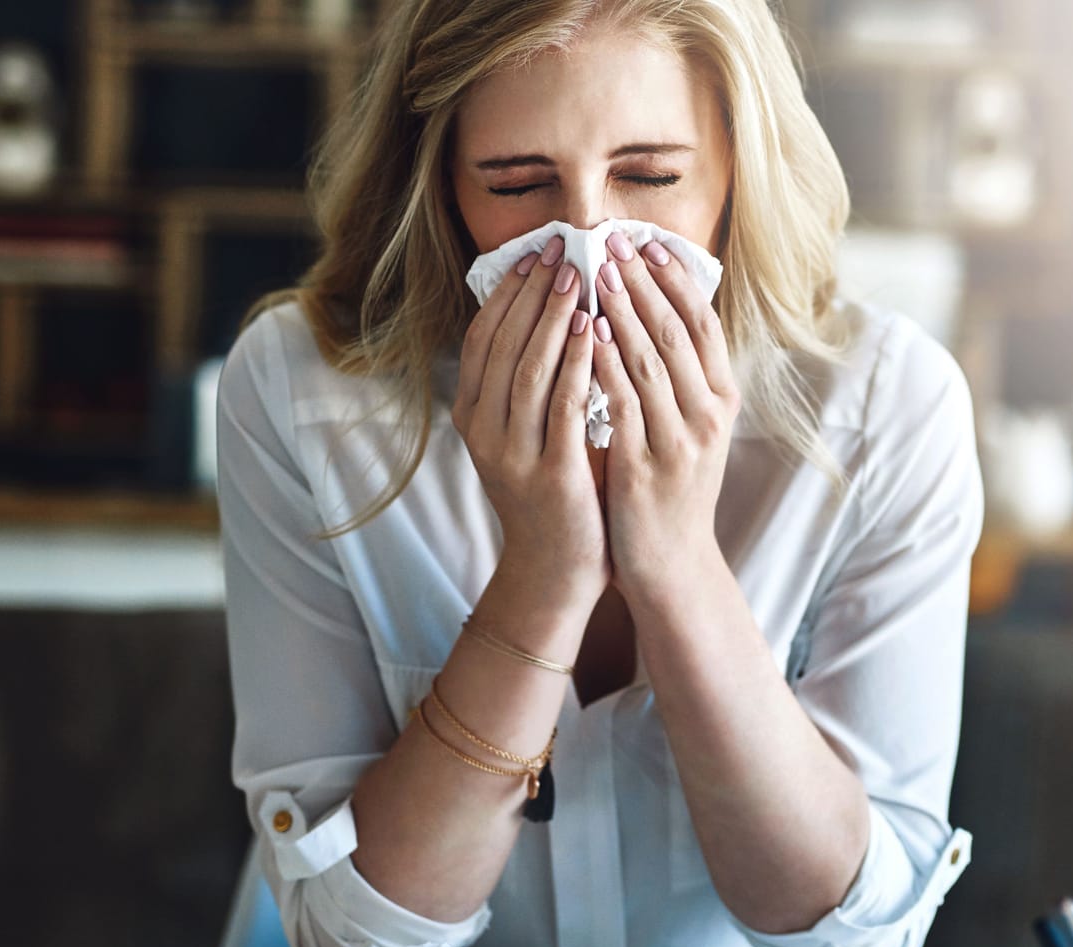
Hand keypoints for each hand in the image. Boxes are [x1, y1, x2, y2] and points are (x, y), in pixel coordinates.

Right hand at [455, 234, 607, 608]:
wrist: (556, 572)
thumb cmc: (553, 494)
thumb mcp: (528, 434)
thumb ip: (535, 382)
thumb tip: (555, 313)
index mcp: (473, 417)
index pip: (483, 338)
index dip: (508, 292)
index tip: (536, 253)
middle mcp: (483, 432)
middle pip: (503, 344)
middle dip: (534, 292)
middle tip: (562, 248)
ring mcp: (513, 455)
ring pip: (529, 369)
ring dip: (555, 317)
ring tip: (580, 277)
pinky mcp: (550, 475)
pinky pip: (564, 407)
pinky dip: (579, 364)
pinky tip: (599, 331)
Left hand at [590, 232, 741, 606]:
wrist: (670, 563)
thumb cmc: (671, 489)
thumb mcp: (689, 428)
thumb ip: (678, 378)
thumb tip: (652, 314)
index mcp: (723, 401)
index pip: (704, 324)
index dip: (677, 281)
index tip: (649, 244)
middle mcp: (708, 416)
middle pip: (676, 331)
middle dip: (641, 282)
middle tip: (611, 240)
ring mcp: (679, 441)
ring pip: (649, 360)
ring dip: (619, 310)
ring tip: (592, 271)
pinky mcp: (645, 466)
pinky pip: (621, 401)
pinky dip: (604, 362)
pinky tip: (584, 332)